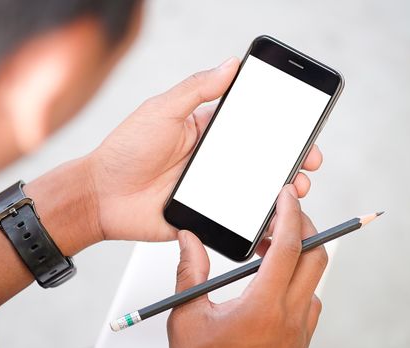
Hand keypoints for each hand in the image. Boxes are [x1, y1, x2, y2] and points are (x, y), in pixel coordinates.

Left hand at [85, 58, 322, 241]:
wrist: (100, 196)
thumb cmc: (125, 150)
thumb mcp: (162, 110)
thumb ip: (197, 89)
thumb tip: (231, 64)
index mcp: (206, 131)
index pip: (251, 125)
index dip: (279, 126)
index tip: (302, 126)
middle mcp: (212, 159)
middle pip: (260, 159)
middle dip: (290, 159)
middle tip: (309, 160)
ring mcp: (211, 189)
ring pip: (255, 189)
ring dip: (280, 190)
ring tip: (296, 189)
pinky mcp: (205, 215)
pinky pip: (237, 218)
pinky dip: (259, 220)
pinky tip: (275, 218)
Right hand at [167, 185, 326, 347]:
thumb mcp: (187, 317)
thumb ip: (190, 272)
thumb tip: (189, 240)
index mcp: (263, 307)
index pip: (289, 247)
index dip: (290, 215)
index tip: (286, 196)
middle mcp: (290, 318)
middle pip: (316, 258)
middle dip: (304, 228)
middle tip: (282, 218)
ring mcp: (300, 331)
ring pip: (314, 280)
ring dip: (298, 258)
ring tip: (268, 252)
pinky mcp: (300, 341)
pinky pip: (310, 302)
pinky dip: (297, 282)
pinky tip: (271, 285)